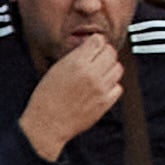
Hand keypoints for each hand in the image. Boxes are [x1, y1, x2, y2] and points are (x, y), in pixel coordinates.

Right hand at [19, 34, 128, 160]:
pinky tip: (102, 87)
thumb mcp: (55, 69)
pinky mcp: (105, 102)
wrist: (46, 124)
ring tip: (100, 73)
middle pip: (111, 52)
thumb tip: (89, 48)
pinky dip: (112, 85)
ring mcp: (100, 89)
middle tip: (98, 58)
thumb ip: (75, 57)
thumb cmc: (46, 98)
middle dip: (105, 53)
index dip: (96, 42)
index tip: (95, 45)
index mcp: (76, 63)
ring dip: (110, 68)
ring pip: (118, 68)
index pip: (98, 40)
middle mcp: (91, 74)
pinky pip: (118, 87)